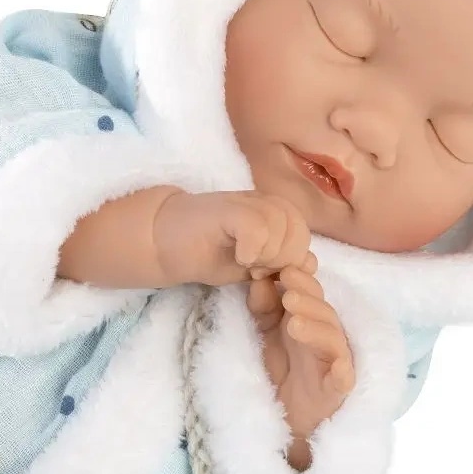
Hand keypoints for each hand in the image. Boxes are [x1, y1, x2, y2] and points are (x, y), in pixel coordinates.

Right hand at [153, 190, 314, 286]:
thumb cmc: (206, 252)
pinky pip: (258, 227)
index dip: (292, 260)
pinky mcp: (227, 209)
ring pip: (281, 225)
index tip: (267, 272)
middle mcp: (264, 201)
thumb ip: (281, 262)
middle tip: (256, 269)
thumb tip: (311, 263)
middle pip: (299, 228)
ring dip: (268, 255)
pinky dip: (253, 249)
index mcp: (274, 212)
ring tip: (247, 263)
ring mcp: (245, 201)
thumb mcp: (252, 264)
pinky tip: (240, 257)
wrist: (161, 240)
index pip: (305, 233)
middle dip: (283, 259)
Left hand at [247, 264, 355, 464]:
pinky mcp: (338, 389)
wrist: (287, 414)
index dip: (301, 279)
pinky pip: (345, 377)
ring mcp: (335, 361)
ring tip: (293, 323)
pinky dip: (342, 371)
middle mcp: (326, 335)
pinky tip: (337, 366)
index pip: (311, 292)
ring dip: (317, 328)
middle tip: (288, 293)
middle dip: (308, 299)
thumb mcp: (265, 333)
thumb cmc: (282, 367)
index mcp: (311, 318)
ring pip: (333, 338)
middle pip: (324, 311)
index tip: (282, 269)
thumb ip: (262, 307)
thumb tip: (259, 279)